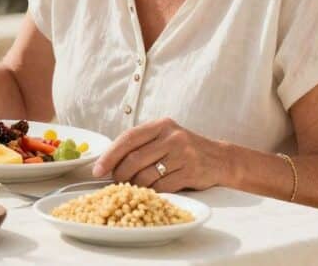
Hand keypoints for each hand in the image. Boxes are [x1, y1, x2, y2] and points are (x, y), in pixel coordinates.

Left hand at [93, 118, 230, 191]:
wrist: (220, 159)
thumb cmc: (183, 149)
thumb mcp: (164, 138)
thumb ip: (141, 144)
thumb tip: (108, 162)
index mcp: (160, 125)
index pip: (128, 138)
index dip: (109, 156)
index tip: (97, 170)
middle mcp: (172, 137)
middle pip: (134, 159)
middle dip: (120, 174)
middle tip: (115, 182)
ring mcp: (183, 154)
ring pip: (146, 175)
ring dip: (135, 185)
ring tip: (133, 187)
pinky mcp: (191, 172)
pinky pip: (162, 187)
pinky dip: (152, 192)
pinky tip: (151, 192)